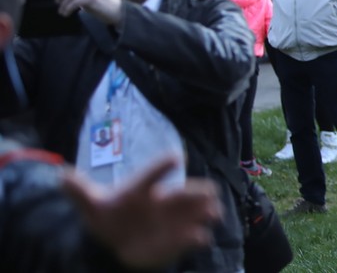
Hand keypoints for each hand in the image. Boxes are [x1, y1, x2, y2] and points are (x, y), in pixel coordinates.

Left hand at [61, 156, 219, 269]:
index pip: (154, 174)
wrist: (116, 241)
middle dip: (200, 192)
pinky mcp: (179, 238)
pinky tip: (197, 237)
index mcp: (144, 188)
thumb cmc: (109, 217)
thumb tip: (61, 176)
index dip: (163, 166)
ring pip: (200, 211)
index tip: (175, 158)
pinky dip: (196, 237)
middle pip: (188, 191)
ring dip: (206, 212)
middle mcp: (165, 200)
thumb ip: (79, 191)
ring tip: (212, 214)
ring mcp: (175, 219)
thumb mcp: (91, 205)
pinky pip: (194, 236)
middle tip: (208, 195)